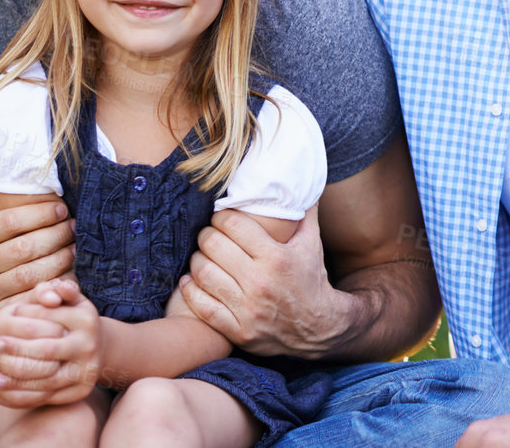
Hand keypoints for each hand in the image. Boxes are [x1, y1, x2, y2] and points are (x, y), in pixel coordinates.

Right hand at [0, 194, 74, 317]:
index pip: (9, 221)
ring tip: (76, 248)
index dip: (40, 213)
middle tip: (75, 227)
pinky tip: (71, 278)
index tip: (63, 209)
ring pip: (30, 274)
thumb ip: (0, 194)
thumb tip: (22, 161)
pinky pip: (31, 299)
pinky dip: (55, 288)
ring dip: (60, 259)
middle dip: (56, 235)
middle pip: (23, 248)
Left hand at [0, 279, 100, 407]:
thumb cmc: (72, 319)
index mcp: (86, 319)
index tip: (4, 318)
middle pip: (46, 350)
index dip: (24, 318)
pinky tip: (5, 389)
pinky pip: (48, 396)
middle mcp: (89, 345)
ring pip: (46, 377)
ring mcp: (86, 370)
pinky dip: (23, 394)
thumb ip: (53, 290)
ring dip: (16, 378)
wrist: (95, 349)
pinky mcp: (80, 391)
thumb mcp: (67, 299)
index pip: (48, 318)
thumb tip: (47, 295)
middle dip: (18, 348)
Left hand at [180, 202, 357, 356]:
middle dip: (206, 235)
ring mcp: (247, 309)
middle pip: (213, 246)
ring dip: (197, 260)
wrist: (319, 329)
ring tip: (202, 256)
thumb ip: (305, 211)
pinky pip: (202, 306)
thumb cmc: (312, 280)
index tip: (221, 217)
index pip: (233, 225)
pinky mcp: (237, 330)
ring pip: (203, 274)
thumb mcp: (312, 243)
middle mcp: (260, 282)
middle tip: (208, 235)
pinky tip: (191, 280)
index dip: (221, 216)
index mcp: (277, 257)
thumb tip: (301, 180)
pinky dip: (191, 290)